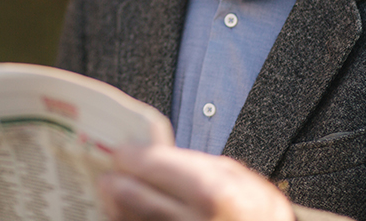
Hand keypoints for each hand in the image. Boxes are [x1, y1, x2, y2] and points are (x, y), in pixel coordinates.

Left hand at [98, 144, 294, 220]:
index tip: (120, 151)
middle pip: (134, 199)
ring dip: (116, 206)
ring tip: (111, 194)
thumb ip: (195, 165)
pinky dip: (129, 220)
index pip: (154, 166)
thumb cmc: (258, 213)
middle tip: (107, 174)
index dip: (131, 156)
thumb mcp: (239, 178)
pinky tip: (125, 214)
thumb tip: (150, 155)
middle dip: (115, 182)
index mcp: (214, 194)